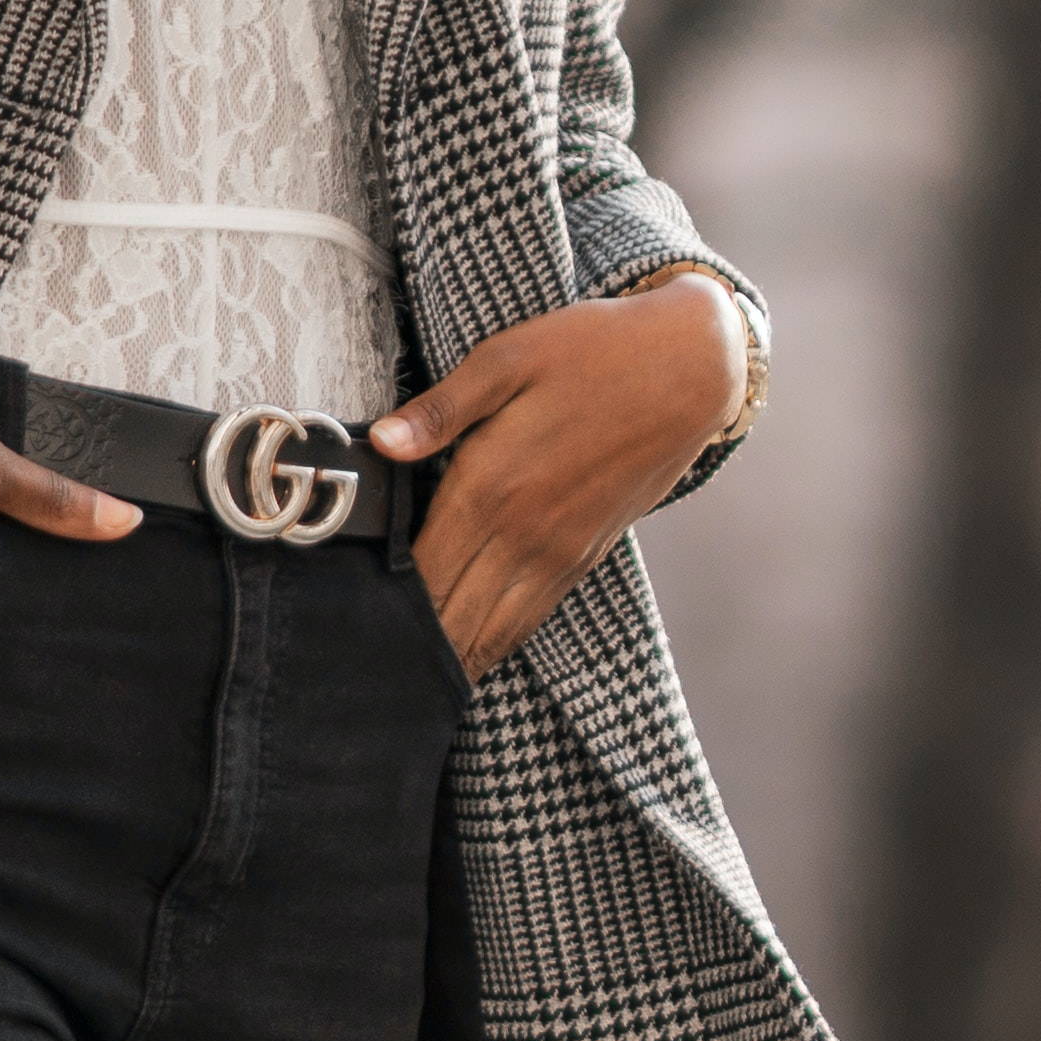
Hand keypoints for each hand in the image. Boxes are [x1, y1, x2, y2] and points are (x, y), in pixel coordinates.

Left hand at [374, 282, 745, 672]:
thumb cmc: (591, 350)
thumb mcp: (507, 357)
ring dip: (454, 662)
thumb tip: (380, 444)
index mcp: (489, 487)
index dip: (385, 615)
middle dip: (411, 652)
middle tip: (367, 680)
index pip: (422, 577)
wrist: (689, 368)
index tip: (351, 637)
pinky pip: (529, 618)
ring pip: (493, 631)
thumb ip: (440, 410)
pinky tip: (471, 660)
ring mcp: (558, 552)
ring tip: (411, 691)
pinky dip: (495, 645)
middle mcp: (522, 534)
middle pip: (452, 617)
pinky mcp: (585, 555)